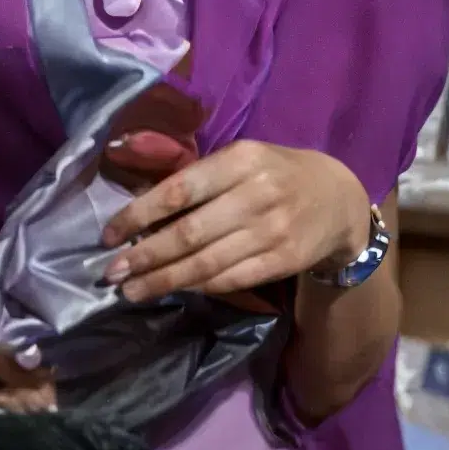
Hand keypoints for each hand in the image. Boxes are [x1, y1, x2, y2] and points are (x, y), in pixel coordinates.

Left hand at [100, 136, 376, 303]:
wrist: (340, 199)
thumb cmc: (276, 174)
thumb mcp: (243, 158)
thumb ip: (197, 176)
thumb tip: (136, 203)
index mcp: (242, 160)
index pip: (179, 190)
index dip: (139, 215)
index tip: (109, 235)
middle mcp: (257, 195)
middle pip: (189, 234)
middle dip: (144, 257)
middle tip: (111, 274)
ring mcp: (273, 231)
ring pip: (207, 263)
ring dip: (163, 280)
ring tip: (131, 291)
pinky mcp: (284, 260)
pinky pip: (231, 279)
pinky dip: (197, 287)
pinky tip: (173, 289)